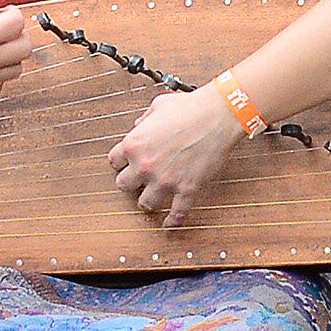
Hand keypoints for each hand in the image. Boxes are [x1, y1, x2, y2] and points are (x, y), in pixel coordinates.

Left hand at [107, 81, 242, 228]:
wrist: (217, 115)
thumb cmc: (190, 107)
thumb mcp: (158, 106)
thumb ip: (145, 119)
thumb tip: (141, 126)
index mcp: (135, 144)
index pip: (114, 161)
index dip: (121, 161)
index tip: (126, 162)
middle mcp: (146, 165)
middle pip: (124, 185)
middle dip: (130, 182)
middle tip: (137, 179)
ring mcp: (166, 180)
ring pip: (145, 203)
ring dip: (147, 201)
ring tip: (151, 199)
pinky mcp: (187, 188)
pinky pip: (178, 213)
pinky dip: (173, 221)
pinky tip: (169, 224)